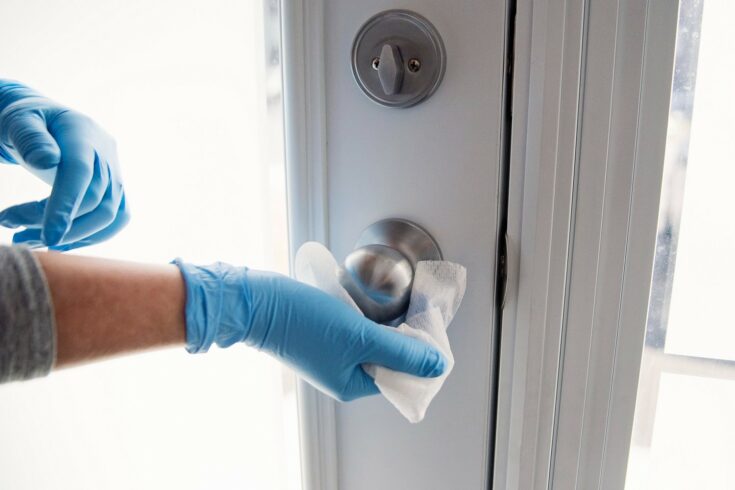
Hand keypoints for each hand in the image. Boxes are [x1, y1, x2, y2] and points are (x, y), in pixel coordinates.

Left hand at [0, 80, 127, 249]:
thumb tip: (46, 160)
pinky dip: (88, 236)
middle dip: (58, 225)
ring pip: (109, 216)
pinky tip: (59, 240)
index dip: (67, 206)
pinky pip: (115, 219)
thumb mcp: (18, 120)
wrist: (42, 119)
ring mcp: (115, 171)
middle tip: (15, 231)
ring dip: (73, 237)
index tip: (49, 237)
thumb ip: (29, 137)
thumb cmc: (24, 119)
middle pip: (97, 202)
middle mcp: (106, 153)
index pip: (80, 173)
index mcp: (82, 133)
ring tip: (30, 240)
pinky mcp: (115, 188)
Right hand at [174, 261, 446, 401]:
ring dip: (390, 326)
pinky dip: (370, 319)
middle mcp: (342, 374)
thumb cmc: (303, 322)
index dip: (421, 356)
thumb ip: (400, 351)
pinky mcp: (323, 336)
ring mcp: (332, 355)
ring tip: (400, 306)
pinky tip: (374, 304)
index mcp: (352, 385)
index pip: (401, 378)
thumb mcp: (360, 336)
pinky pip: (358, 331)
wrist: (258, 302)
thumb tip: (437, 365)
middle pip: (389, 360)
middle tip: (420, 312)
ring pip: (375, 343)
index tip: (433, 331)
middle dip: (407, 338)